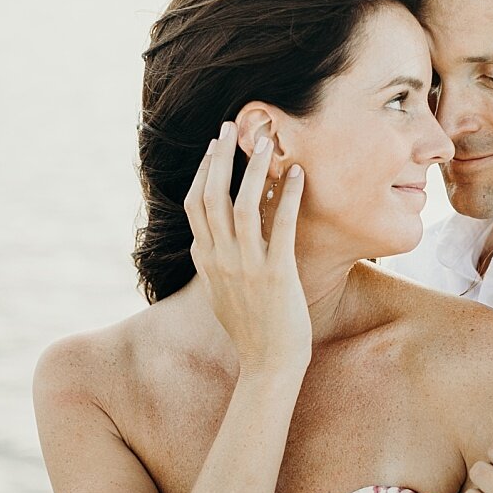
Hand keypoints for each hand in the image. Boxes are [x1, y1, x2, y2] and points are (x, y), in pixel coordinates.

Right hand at [184, 121, 309, 376]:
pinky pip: (280, 226)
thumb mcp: (220, 294)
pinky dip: (287, 196)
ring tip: (267, 140)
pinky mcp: (276, 275)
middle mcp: (221, 260)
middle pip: (212, 196)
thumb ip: (212, 265)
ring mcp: (246, 267)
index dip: (202, 171)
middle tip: (232, 127)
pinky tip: (297, 173)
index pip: (194, 206)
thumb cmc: (251, 331)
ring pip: (242, 205)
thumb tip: (207, 243)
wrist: (269, 366)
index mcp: (206, 262)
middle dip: (221, 157)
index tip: (213, 147)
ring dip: (254, 168)